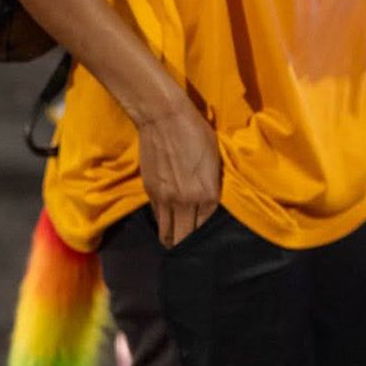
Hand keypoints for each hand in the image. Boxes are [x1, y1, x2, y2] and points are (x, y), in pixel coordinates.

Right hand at [137, 95, 221, 248]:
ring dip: (172, 238)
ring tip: (174, 241)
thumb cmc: (195, 131)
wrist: (163, 117)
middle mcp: (187, 201)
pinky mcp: (150, 191)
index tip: (204, 240)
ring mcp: (166, 198)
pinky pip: (157, 216)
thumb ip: (212, 184)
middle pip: (185, 239)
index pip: (206, 229)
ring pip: (167, 233)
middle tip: (189, 248)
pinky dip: (162, 221)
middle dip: (187, 246)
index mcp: (208, 194)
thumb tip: (207, 202)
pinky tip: (166, 219)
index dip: (205, 237)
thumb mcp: (214, 158)